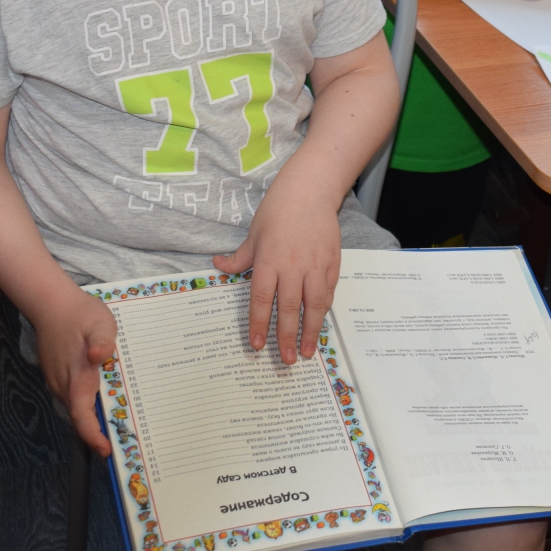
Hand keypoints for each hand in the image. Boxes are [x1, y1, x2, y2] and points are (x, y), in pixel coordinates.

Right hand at [32, 290, 120, 455]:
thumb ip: (102, 341)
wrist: (51, 304)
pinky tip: (106, 402)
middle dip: (99, 434)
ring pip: (77, 409)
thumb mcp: (99, 322)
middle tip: (125, 443)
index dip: (93, 436)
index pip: (82, 416)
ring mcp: (59, 382)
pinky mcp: (59, 377)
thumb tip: (100, 356)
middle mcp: (64, 386)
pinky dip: (89, 406)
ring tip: (120, 428)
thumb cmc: (79, 314)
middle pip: (81, 418)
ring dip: (94, 420)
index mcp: (76, 378)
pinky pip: (75, 398)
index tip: (106, 451)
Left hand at [213, 187, 341, 364]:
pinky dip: (323, 310)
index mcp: (268, 261)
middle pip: (288, 308)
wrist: (310, 190)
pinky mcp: (332, 263)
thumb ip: (239, 257)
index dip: (258, 324)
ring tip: (307, 352)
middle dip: (286, 336)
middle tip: (286, 360)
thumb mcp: (253, 234)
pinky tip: (319, 324)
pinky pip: (328, 292)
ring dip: (310, 331)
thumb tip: (218, 266)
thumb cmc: (277, 210)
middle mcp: (292, 266)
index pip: (261, 299)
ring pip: (313, 305)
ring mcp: (315, 265)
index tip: (257, 345)